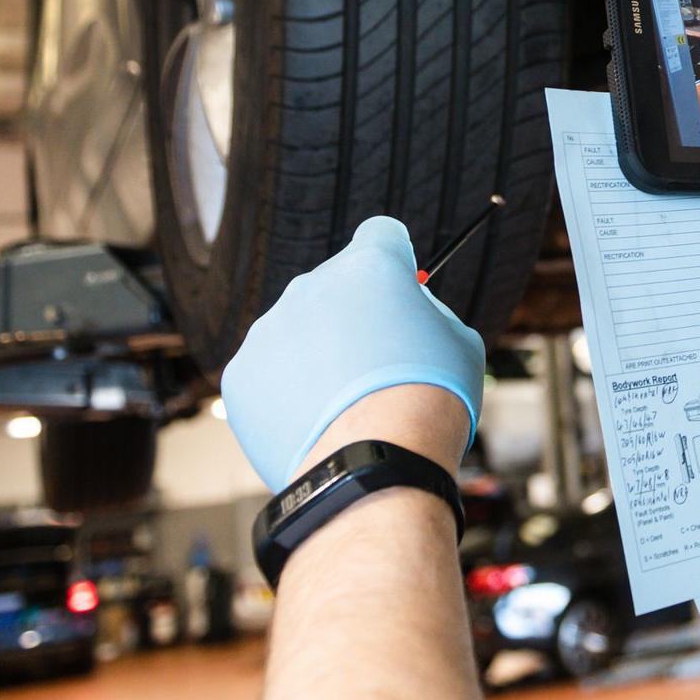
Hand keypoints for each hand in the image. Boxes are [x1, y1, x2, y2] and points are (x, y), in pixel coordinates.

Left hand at [221, 216, 486, 486]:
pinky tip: (317, 422)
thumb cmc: (429, 403)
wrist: (374, 465)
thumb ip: (424, 313)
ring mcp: (268, 329)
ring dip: (319, 354)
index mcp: (369, 265)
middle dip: (355, 315)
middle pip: (335, 286)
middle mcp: (310, 285)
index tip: (401, 291)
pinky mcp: (240, 375)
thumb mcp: (458, 341)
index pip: (381, 235)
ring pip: (298, 331)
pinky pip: (268, 373)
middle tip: (379, 364)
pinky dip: (289, 392)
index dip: (396, 262)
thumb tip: (405, 313)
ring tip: (347, 404)